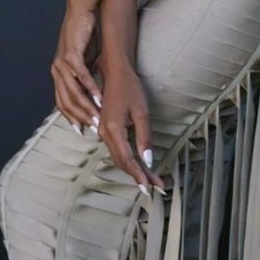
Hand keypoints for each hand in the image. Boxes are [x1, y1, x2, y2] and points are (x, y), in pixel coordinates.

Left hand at [51, 0, 102, 130]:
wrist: (82, 9)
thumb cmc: (86, 34)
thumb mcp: (86, 59)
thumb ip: (86, 75)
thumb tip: (94, 91)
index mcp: (59, 72)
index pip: (62, 102)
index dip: (71, 117)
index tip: (83, 130)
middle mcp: (57, 69)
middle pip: (67, 101)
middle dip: (81, 117)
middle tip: (95, 129)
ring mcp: (62, 62)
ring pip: (73, 92)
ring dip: (87, 106)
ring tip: (98, 117)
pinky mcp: (71, 54)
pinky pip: (81, 76)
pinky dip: (91, 88)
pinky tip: (100, 98)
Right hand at [92, 58, 167, 195]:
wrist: (114, 71)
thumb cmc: (129, 87)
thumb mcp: (142, 112)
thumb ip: (144, 137)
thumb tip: (147, 160)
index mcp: (113, 129)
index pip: (127, 160)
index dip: (139, 175)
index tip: (150, 187)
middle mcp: (105, 133)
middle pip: (122, 162)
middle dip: (139, 177)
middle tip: (155, 188)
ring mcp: (104, 131)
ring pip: (119, 157)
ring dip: (134, 170)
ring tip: (151, 180)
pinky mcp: (107, 128)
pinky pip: (117, 150)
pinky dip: (129, 160)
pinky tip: (139, 166)